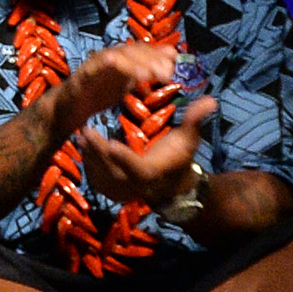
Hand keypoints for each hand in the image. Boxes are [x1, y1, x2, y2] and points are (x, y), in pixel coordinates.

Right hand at [58, 41, 184, 132]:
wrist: (69, 107)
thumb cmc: (97, 93)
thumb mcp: (126, 82)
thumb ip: (145, 70)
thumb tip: (170, 56)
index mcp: (120, 59)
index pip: (142, 49)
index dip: (159, 53)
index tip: (176, 62)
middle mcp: (109, 57)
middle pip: (133, 50)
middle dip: (152, 59)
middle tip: (167, 73)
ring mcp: (96, 64)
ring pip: (118, 55)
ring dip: (137, 63)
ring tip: (152, 74)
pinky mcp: (84, 74)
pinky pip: (100, 67)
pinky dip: (116, 67)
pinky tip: (131, 75)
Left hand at [74, 94, 211, 207]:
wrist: (171, 184)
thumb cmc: (179, 156)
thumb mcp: (189, 139)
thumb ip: (195, 120)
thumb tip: (210, 101)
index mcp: (153, 173)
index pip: (138, 170)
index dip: (125, 159)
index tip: (113, 142)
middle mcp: (135, 186)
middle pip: (112, 172)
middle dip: (98, 152)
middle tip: (86, 130)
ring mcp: (121, 191)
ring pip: (100, 175)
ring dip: (89, 154)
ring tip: (81, 133)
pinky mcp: (111, 190)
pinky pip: (95, 177)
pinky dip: (88, 161)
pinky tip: (82, 143)